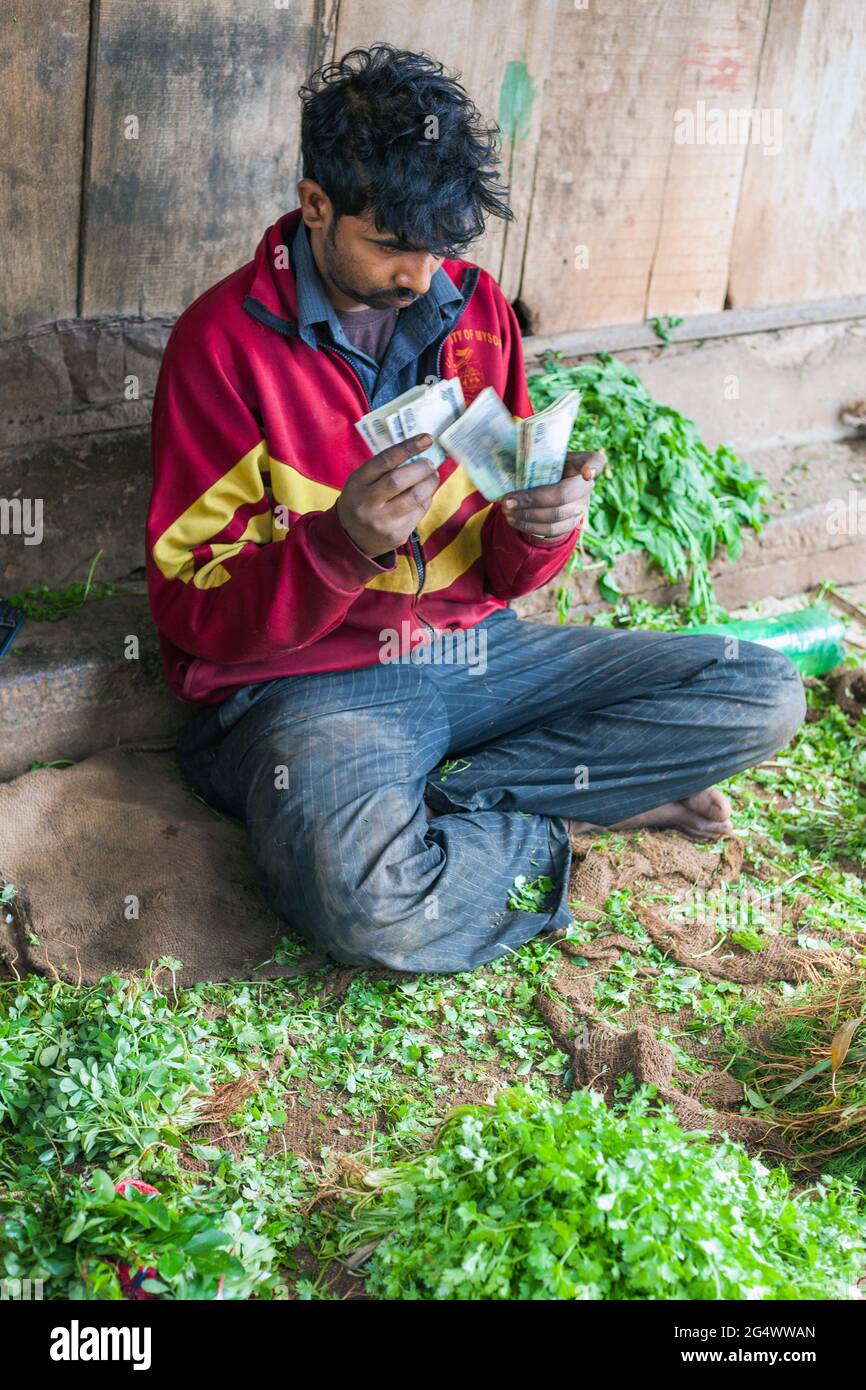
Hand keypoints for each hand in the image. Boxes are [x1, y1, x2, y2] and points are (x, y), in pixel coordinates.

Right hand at [336, 434, 440, 556]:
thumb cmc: (362, 501)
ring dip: (430, 483)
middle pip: (400, 480)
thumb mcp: (361, 482)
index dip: (408, 447)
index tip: (426, 439)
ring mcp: (381, 522)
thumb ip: (383, 469)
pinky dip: (427, 500)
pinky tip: (425, 495)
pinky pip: (419, 512)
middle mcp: (366, 503)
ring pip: (415, 498)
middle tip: (429, 464)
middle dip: (422, 468)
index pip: (385, 461)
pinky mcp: (396, 535)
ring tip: (432, 477)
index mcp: (357, 483)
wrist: (352, 538)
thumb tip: (418, 454)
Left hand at [500, 449, 606, 539]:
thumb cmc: (542, 466)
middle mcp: (585, 485)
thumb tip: (495, 449)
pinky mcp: (571, 524)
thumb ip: (528, 453)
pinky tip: (513, 520)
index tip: (587, 473)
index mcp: (581, 462)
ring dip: (527, 515)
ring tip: (505, 511)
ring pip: (556, 516)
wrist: (549, 487)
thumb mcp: (540, 455)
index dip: (594, 467)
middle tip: (507, 501)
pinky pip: (551, 529)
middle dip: (533, 499)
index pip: (596, 461)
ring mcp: (581, 507)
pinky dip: (529, 526)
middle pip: (563, 495)